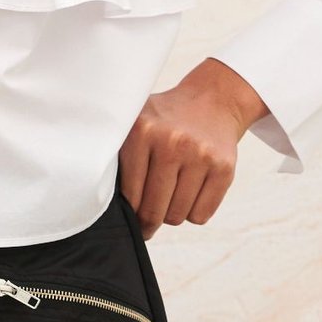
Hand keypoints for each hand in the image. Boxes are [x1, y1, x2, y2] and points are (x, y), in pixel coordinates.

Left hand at [117, 57, 268, 237]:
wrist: (214, 100)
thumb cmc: (166, 120)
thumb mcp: (136, 122)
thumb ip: (116, 152)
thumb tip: (97, 197)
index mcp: (142, 130)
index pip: (129, 194)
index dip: (129, 211)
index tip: (130, 214)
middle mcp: (172, 141)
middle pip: (153, 210)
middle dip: (148, 220)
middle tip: (148, 218)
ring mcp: (201, 155)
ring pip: (177, 216)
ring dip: (171, 215)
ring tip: (171, 195)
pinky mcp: (224, 168)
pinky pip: (200, 215)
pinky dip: (193, 213)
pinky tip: (190, 193)